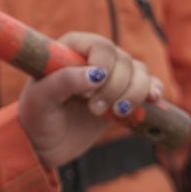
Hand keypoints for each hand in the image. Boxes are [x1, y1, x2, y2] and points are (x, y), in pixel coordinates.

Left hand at [18, 32, 161, 169]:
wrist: (44, 145)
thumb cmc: (36, 117)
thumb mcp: (41, 100)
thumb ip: (65, 81)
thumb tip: (96, 73)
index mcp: (70, 49)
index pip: (100, 46)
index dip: (104, 66)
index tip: (90, 92)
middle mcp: (93, 58)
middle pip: (123, 61)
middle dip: (115, 88)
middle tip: (94, 110)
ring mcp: (110, 76)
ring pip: (139, 72)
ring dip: (134, 93)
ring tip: (116, 114)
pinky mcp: (123, 95)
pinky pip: (148, 85)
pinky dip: (153, 92)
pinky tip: (152, 101)